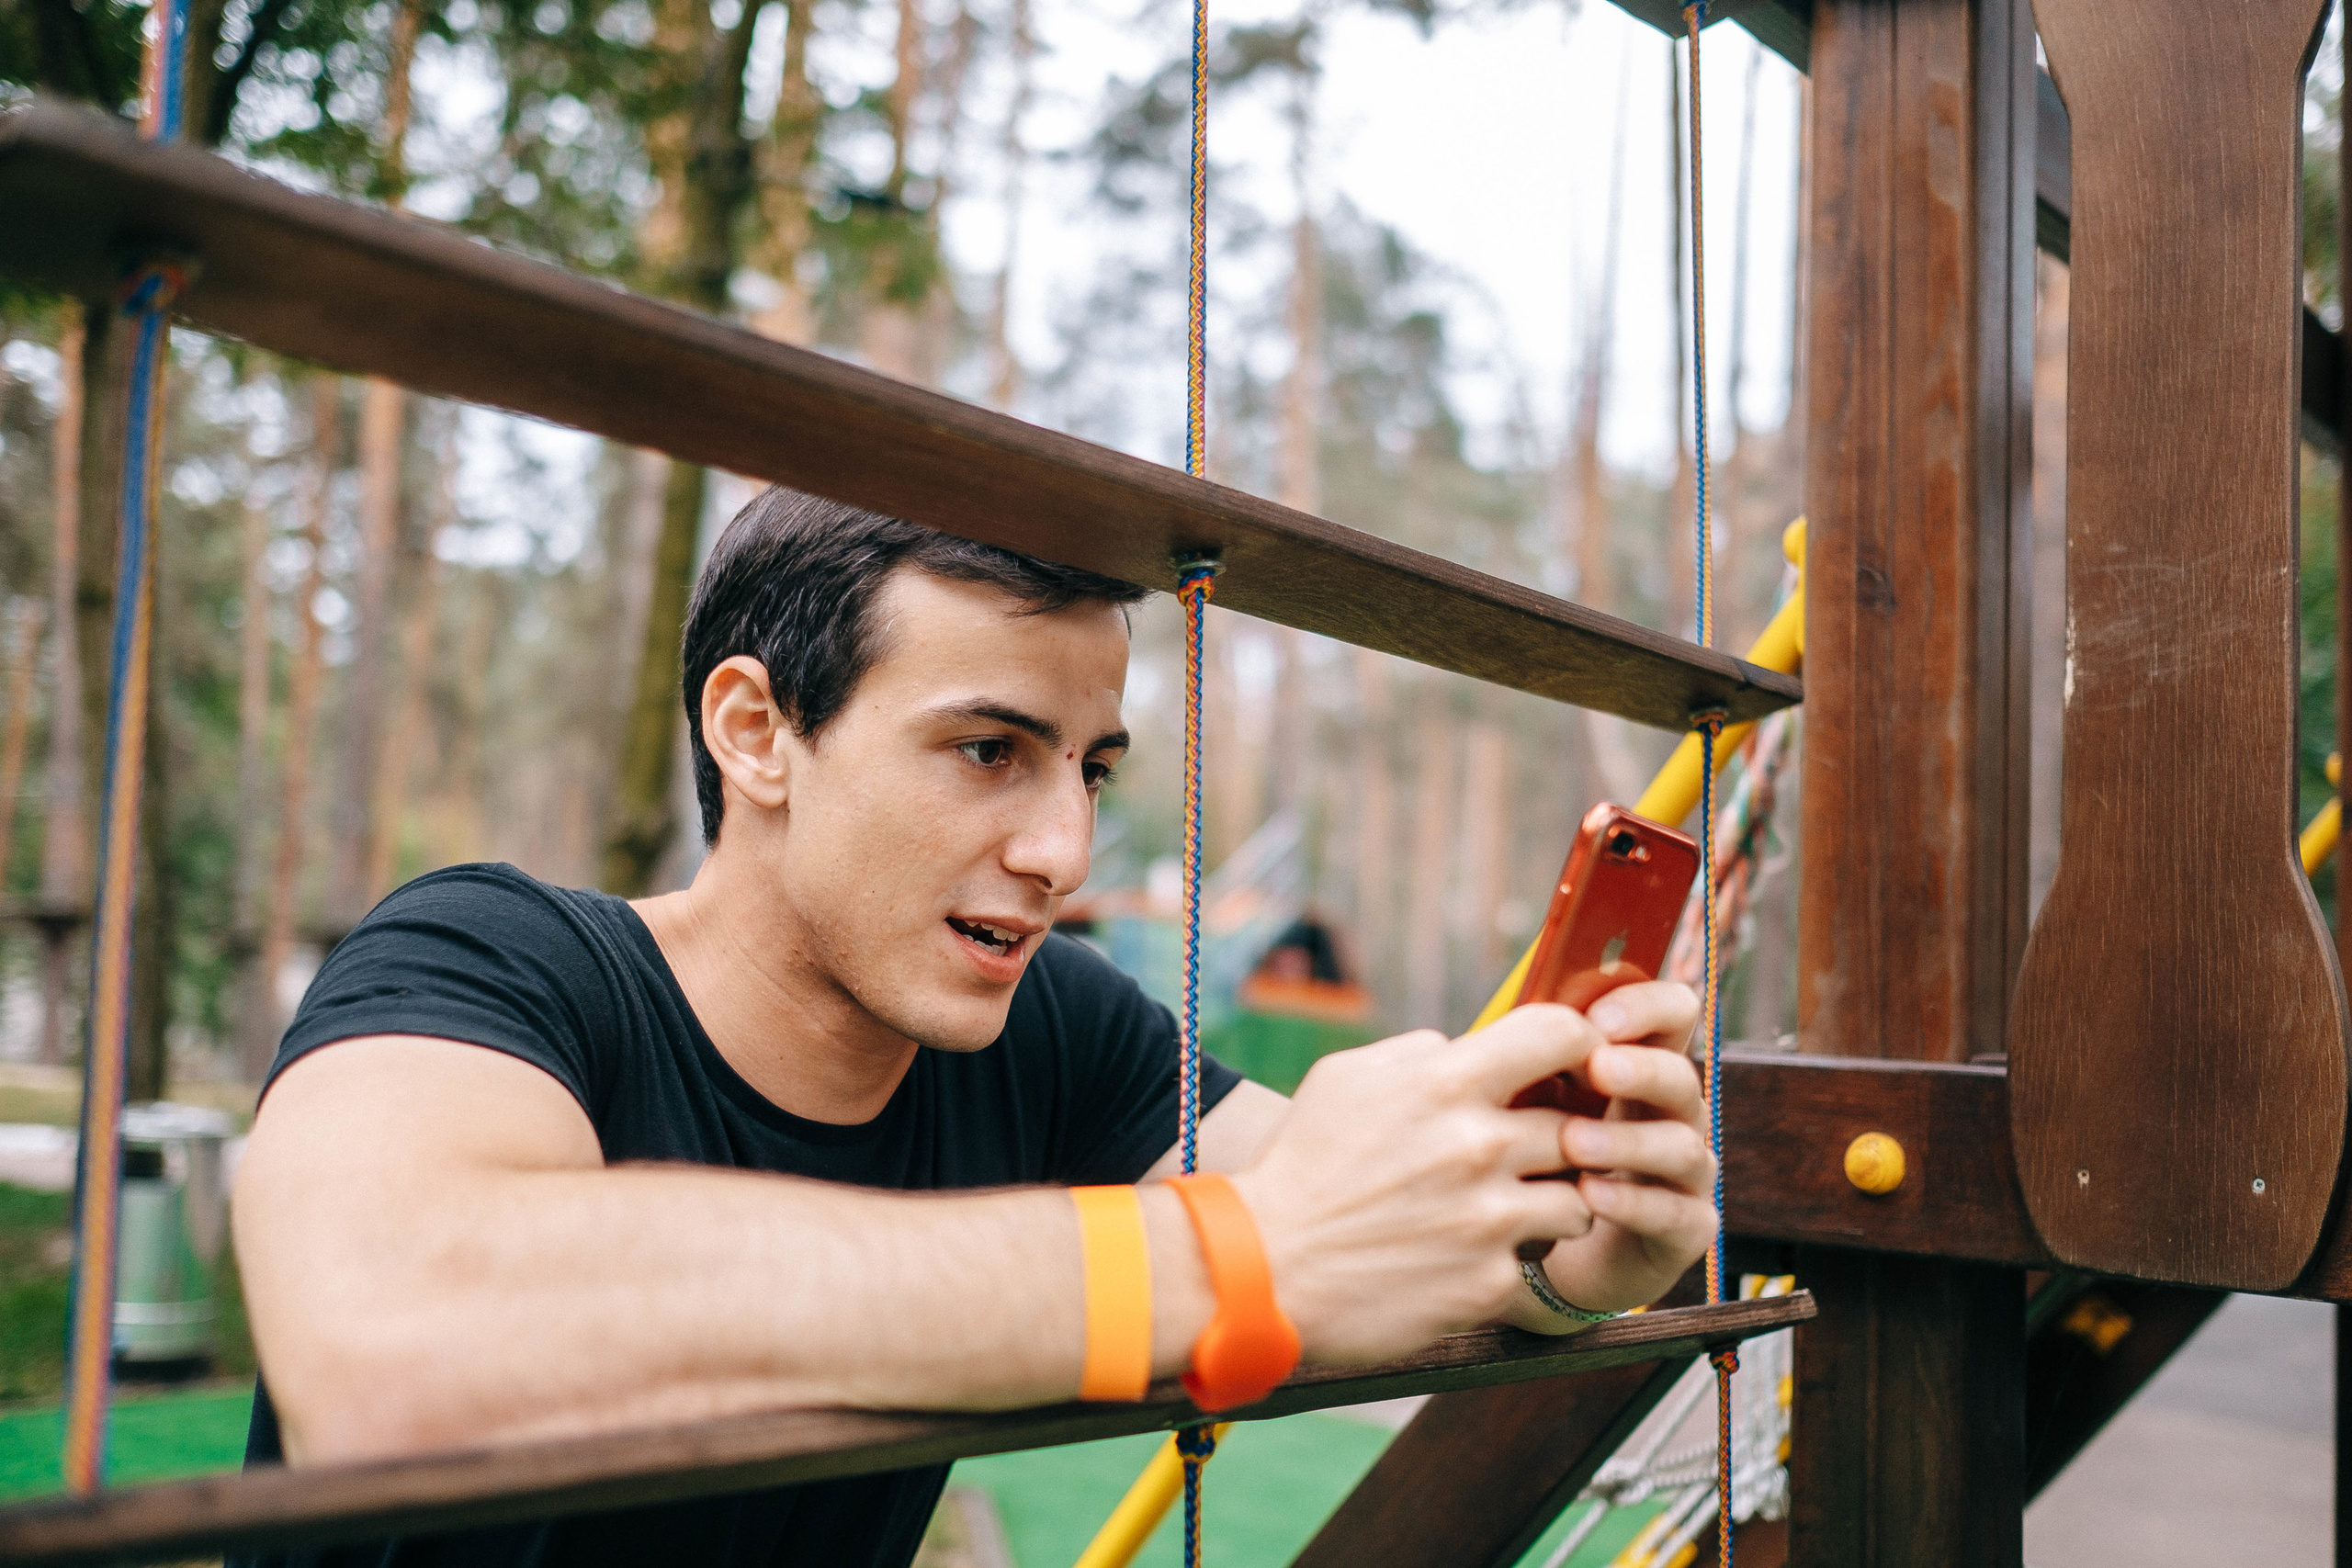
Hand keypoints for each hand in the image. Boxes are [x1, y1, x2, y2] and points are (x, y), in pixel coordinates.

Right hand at [1227, 1000, 1695, 1366]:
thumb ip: (1417, 1054)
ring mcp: (1489, 1220)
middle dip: (1561, 1137)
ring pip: (1578, 1201)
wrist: (1262, 1271)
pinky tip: (1468, 1256)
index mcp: (1446, 1082)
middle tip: (1530, 1151)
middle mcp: (1479, 1146)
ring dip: (1552, 1202)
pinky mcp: (1488, 1284)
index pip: (1563, 1034)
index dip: (1579, 1044)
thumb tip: (1463, 1049)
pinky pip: (1534, 1263)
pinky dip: (1510, 1260)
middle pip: (1582, 1125)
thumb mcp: (1343, 1078)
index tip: (1569, 1065)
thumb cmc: (1301, 1166)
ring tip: (1507, 1209)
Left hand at [1526, 979, 1716, 1323]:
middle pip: (1680, 1078)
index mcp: (1641, 1066)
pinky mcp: (1687, 1230)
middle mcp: (1673, 1115)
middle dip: (1641, 1069)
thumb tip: (1496, 1027)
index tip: (1598, 1020)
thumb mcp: (1527, 1101)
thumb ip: (1526, 1061)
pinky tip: (1589, 1196)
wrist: (1544, 1248)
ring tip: (1573, 1142)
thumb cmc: (1534, 1155)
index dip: (1647, 1008)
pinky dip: (1632, 1203)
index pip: (1672, 1015)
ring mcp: (1687, 1173)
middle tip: (1599, 1068)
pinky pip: (1675, 1213)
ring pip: (1680, 1146)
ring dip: (1627, 1140)